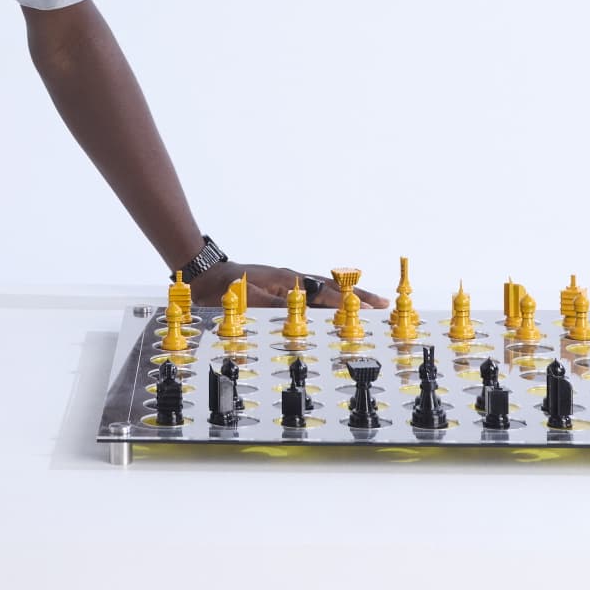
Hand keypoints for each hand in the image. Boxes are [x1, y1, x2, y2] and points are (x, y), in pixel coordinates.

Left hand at [189, 263, 387, 309]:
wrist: (207, 277)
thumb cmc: (225, 288)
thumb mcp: (247, 298)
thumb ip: (273, 305)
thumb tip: (298, 312)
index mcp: (289, 281)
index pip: (325, 294)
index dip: (348, 303)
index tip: (369, 309)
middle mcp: (293, 280)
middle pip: (333, 288)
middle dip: (358, 296)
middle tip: (382, 305)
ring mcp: (289, 283)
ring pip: (326, 290)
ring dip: (348, 297)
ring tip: (369, 302)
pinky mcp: (283, 288)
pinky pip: (314, 293)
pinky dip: (331, 299)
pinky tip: (337, 305)